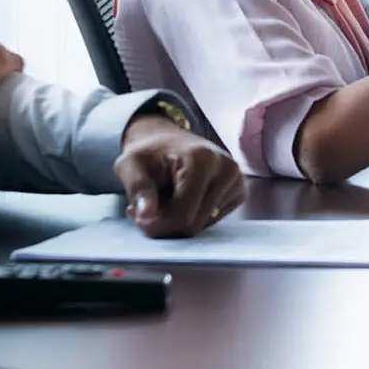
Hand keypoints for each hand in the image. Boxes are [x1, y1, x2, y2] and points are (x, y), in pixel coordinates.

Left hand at [116, 111, 247, 238]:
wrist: (168, 142)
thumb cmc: (148, 154)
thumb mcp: (130, 165)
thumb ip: (137, 189)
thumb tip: (145, 215)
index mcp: (203, 159)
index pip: (183, 214)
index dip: (155, 224)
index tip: (135, 214)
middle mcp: (228, 169)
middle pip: (194, 224)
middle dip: (166, 224)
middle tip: (147, 210)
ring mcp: (237, 181)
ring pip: (202, 226)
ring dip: (178, 222)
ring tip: (164, 201)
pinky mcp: (239, 192)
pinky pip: (211, 222)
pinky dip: (192, 218)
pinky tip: (182, 202)